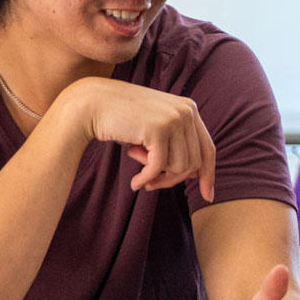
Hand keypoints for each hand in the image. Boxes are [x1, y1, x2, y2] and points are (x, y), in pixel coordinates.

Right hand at [56, 77, 216, 199]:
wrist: (90, 103)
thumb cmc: (121, 120)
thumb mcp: (155, 128)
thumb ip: (175, 144)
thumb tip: (195, 173)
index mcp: (190, 109)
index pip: (207, 148)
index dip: (209, 175)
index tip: (208, 196)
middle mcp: (187, 111)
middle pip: (194, 162)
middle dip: (173, 179)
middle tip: (152, 184)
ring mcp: (174, 118)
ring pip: (179, 167)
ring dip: (158, 175)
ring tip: (136, 162)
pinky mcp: (158, 128)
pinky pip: (159, 167)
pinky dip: (147, 178)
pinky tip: (135, 182)